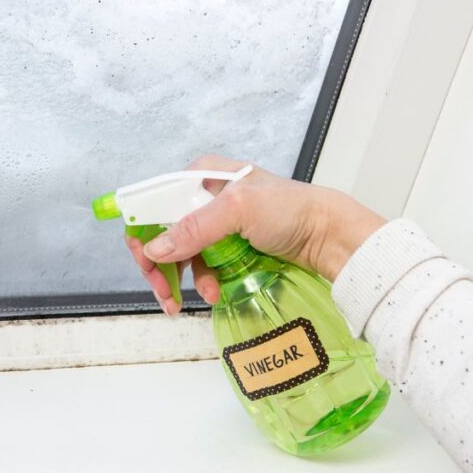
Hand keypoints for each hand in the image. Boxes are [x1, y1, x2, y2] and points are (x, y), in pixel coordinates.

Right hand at [125, 155, 385, 314]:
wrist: (329, 236)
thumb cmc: (291, 210)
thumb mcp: (239, 210)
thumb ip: (195, 227)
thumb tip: (155, 249)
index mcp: (200, 176)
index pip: (154, 204)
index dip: (143, 234)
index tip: (146, 263)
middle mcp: (203, 197)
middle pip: (163, 232)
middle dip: (161, 265)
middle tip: (164, 293)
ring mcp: (216, 224)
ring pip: (180, 255)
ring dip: (183, 280)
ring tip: (202, 296)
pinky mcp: (227, 247)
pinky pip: (201, 266)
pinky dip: (202, 282)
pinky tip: (213, 292)